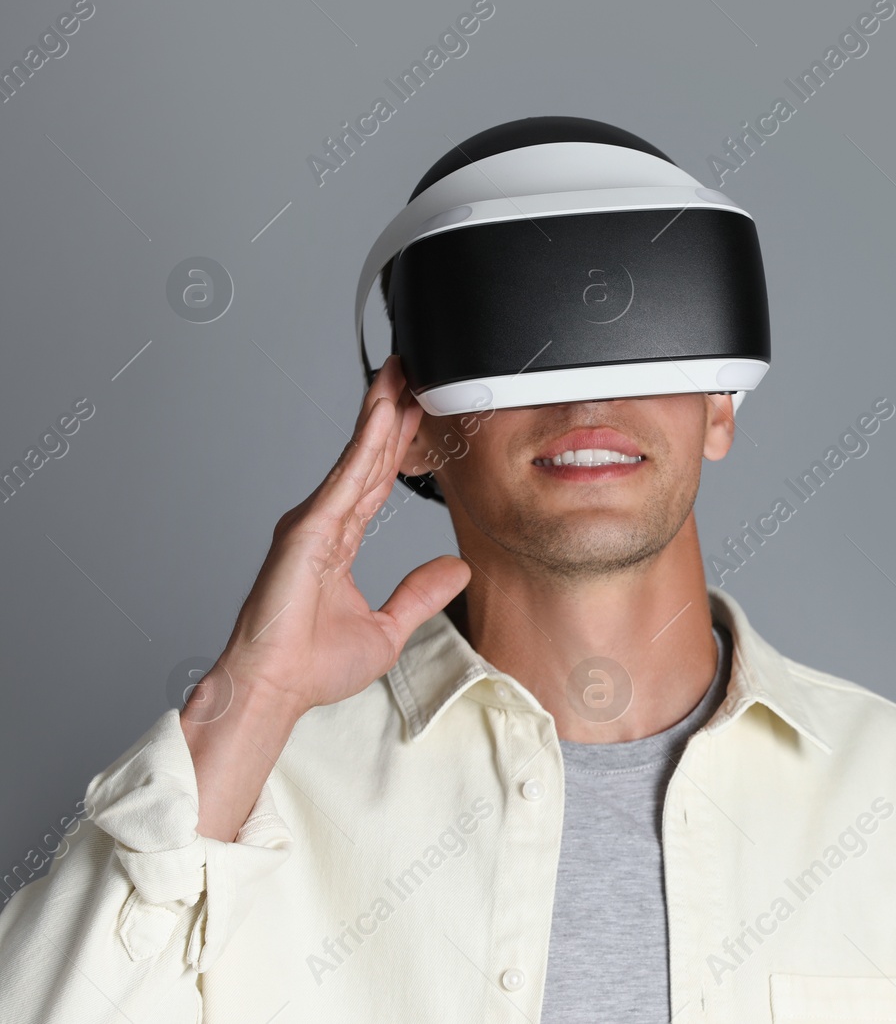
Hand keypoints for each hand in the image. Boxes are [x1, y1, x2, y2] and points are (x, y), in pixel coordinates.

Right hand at [211, 355, 470, 717]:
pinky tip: (385, 416)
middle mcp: (324, 524)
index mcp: (337, 543)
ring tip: (401, 375)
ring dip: (380, 414)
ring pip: (357, 457)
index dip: (398, 444)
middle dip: (391, 412)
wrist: (275, 688)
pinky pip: (347, 479)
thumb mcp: (387, 629)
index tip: (418, 411)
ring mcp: (313, 523)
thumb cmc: (311, 665)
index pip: (376, 480)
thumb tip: (456, 570)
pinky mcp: (308, 529)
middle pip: (367, 456)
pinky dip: (366, 445)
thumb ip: (419, 594)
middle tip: (412, 372)